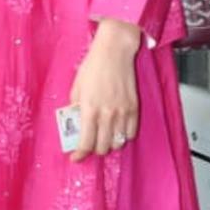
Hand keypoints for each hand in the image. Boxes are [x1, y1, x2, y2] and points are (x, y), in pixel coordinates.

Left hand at [69, 19, 140, 161]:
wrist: (115, 51)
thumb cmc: (94, 66)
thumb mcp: (77, 88)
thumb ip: (76, 108)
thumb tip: (76, 124)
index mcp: (89, 109)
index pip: (85, 143)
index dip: (80, 154)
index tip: (76, 157)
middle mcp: (107, 114)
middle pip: (102, 147)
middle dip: (94, 149)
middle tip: (90, 144)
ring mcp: (122, 112)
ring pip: (118, 143)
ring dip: (109, 144)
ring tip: (104, 138)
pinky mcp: (134, 108)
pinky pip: (130, 133)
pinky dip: (123, 136)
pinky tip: (117, 130)